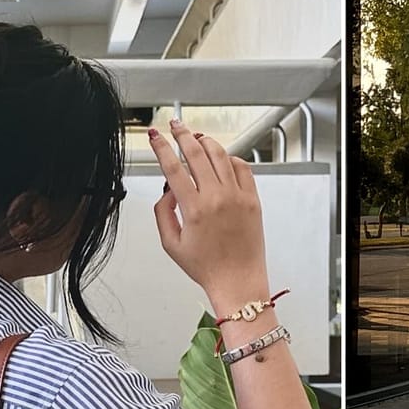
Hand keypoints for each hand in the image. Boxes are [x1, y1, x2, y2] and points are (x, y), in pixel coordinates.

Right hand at [148, 119, 268, 308]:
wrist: (238, 282)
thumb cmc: (208, 268)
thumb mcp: (172, 244)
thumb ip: (163, 213)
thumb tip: (167, 191)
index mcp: (194, 209)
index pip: (173, 166)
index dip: (161, 147)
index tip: (156, 136)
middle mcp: (217, 198)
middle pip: (196, 152)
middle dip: (183, 134)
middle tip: (176, 126)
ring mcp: (237, 197)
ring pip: (220, 155)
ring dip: (206, 141)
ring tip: (198, 138)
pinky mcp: (253, 200)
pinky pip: (243, 168)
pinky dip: (231, 158)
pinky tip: (223, 158)